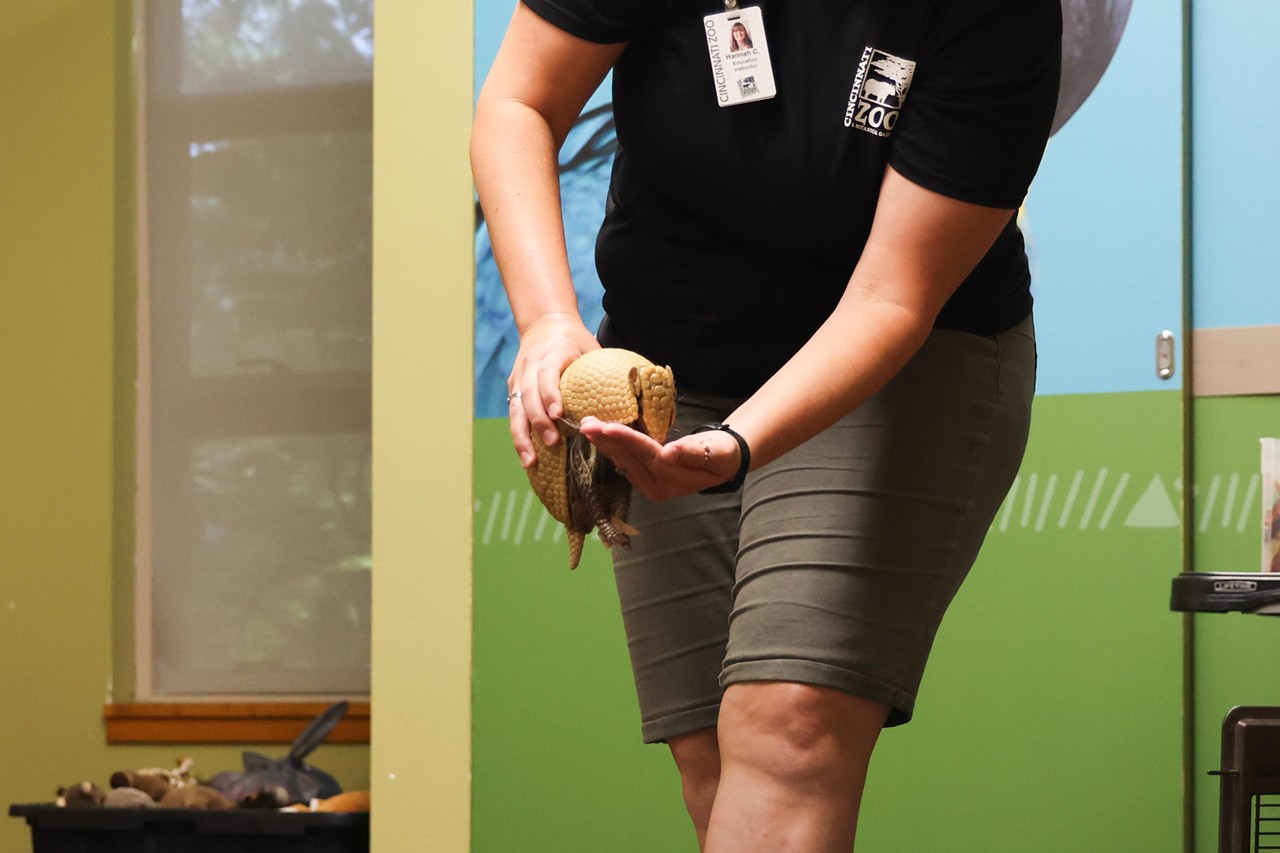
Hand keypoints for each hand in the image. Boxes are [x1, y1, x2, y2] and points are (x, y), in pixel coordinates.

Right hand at [507, 313, 600, 467]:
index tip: (559, 414)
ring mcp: (518, 378)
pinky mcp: (514, 388)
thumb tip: (635, 399)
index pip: (547, 374)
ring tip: (530, 461)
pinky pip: (514, 414)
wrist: (544, 323)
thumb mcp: (592, 348)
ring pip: (516, 410)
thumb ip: (605, 372)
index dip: (550, 394)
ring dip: (522, 437)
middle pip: (529, 396)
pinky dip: (519, 436)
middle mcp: (530, 366)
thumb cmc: (575, 339)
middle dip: (539, 421)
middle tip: (553, 442)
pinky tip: (527, 456)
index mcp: (552, 353)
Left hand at [578, 417, 743, 500]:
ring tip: (587, 426)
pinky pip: (624, 460)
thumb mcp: (716, 453)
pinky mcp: (645, 477)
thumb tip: (669, 453)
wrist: (725, 461)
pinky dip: (611, 446)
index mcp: (672, 480)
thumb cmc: (723, 453)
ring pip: (622, 460)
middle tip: (586, 423)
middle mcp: (656, 486)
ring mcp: (649, 484)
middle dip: (606, 440)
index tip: (606, 427)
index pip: (645, 455)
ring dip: (604, 443)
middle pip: (628, 458)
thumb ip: (692, 453)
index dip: (626, 440)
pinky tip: (600, 434)